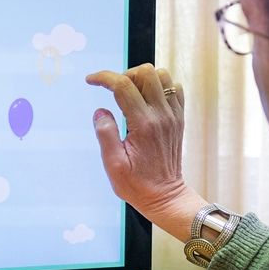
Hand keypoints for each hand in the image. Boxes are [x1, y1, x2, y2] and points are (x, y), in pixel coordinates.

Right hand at [85, 64, 205, 239]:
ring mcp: (174, 115)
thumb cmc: (136, 184)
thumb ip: (105, 134)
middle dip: (124, 75)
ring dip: (142, 79)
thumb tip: (100, 111)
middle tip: (112, 91)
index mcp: (143, 125)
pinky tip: (145, 100)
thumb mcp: (113, 165)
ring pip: (162, 76)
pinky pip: (173, 88)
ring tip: (128, 94)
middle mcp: (162, 115)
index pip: (123, 85)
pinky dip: (158, 86)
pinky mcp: (178, 118)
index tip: (90, 80)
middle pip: (146, 73)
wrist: (165, 196)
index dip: (103, 77)